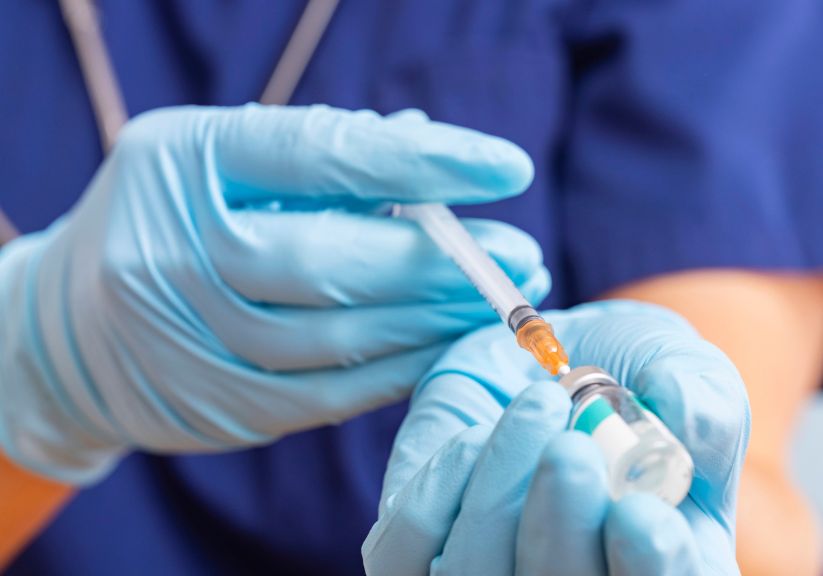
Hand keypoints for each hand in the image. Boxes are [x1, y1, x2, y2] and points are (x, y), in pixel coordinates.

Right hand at [0, 104, 546, 483]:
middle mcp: (174, 253)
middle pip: (332, 261)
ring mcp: (188, 340)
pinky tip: (445, 348)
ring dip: (433, 323)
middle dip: (442, 264)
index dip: (422, 162)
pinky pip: (328, 396)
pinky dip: (398, 371)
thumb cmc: (174, 216)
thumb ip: (325, 156)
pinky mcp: (216, 407)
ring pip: (338, 339)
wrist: (74, 322)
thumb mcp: (226, 158)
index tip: (508, 167)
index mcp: (183, 161)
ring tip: (499, 304)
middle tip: (522, 257)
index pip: (319, 154)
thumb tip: (435, 156)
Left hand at [362, 300, 749, 574]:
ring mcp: (486, 567)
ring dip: (500, 496)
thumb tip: (689, 420)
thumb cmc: (621, 367)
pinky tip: (476, 436)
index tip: (643, 515)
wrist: (542, 355)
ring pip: (473, 575)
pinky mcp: (418, 545)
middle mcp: (570, 574)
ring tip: (537, 405)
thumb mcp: (673, 362)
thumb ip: (698, 392)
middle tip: (572, 449)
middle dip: (561, 529)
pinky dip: (437, 490)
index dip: (652, 571)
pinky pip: (408, 547)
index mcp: (651, 559)